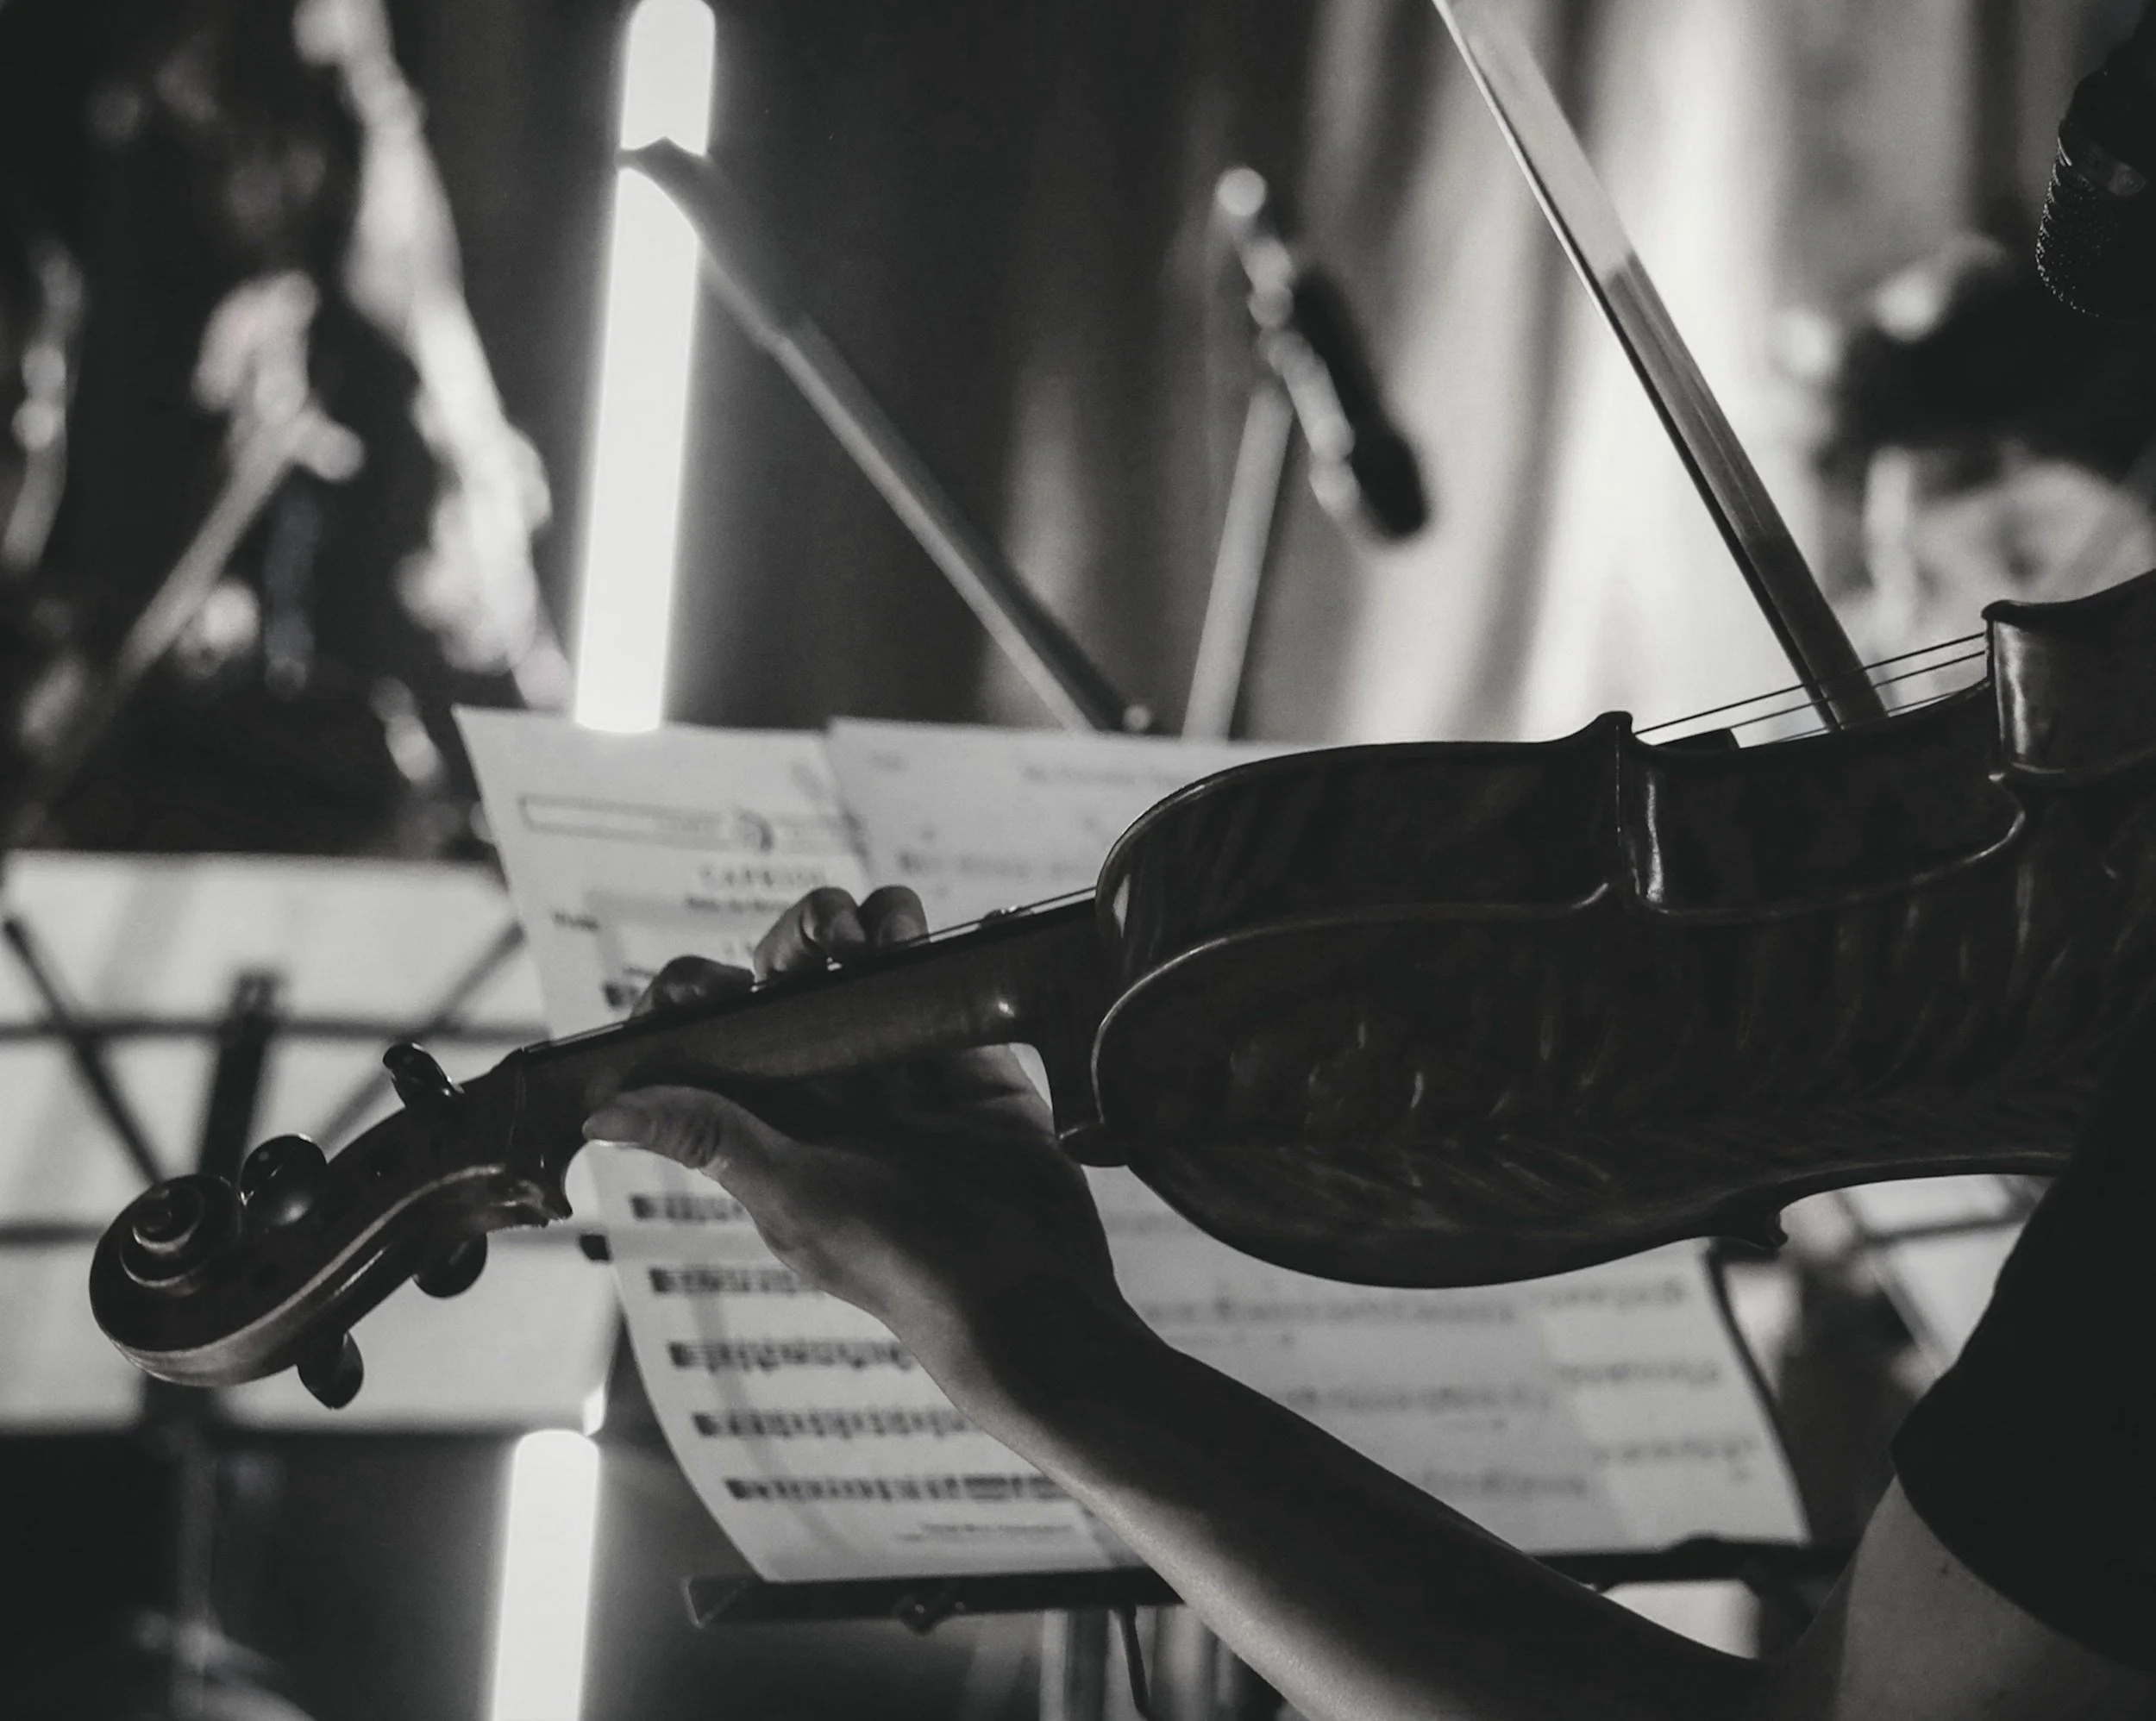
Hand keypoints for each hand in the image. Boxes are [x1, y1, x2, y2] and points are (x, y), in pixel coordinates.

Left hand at [580, 886, 1136, 1398]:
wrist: (1022, 1293)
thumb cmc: (899, 1268)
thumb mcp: (794, 1202)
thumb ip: (712, 1138)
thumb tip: (603, 1111)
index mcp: (763, 1116)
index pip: (701, 1035)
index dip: (690, 994)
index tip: (712, 982)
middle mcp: (823, 1082)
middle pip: (789, 973)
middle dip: (800, 934)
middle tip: (832, 934)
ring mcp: (896, 1063)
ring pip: (868, 960)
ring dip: (875, 924)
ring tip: (892, 927)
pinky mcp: (967, 1056)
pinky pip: (951, 980)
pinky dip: (956, 945)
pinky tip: (965, 931)